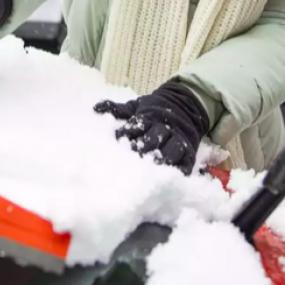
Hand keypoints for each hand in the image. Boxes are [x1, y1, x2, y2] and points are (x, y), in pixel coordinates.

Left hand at [94, 80, 208, 174]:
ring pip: (172, 150)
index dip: (130, 131)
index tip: (119, 137)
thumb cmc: (154, 110)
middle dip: (145, 146)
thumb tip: (96, 107)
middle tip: (134, 155)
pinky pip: (186, 164)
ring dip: (162, 160)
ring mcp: (178, 141)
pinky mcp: (189, 154)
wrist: (185, 105)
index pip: (139, 125)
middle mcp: (165, 129)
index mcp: (150, 118)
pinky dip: (179, 171)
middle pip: (156, 137)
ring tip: (151, 170)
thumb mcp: (136, 106)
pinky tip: (169, 179)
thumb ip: (118, 109)